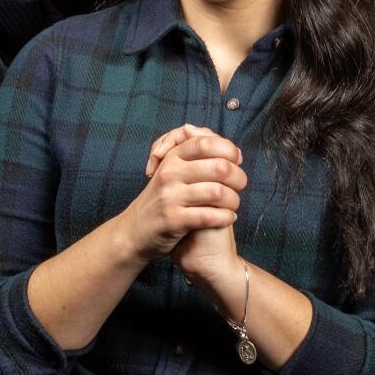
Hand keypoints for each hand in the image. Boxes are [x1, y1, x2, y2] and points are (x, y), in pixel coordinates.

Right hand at [144, 125, 245, 285]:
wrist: (134, 231)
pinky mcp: (173, 220)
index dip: (228, 150)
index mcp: (172, 158)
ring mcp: (170, 197)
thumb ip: (200, 158)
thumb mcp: (173, 172)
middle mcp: (170, 174)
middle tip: (240, 186)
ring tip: (233, 204)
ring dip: (234, 200)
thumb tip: (236, 152)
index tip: (237, 161)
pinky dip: (226, 217)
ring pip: (217, 192)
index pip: (206, 143)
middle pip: (219, 167)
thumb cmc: (163, 199)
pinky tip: (228, 218)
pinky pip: (209, 216)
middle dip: (238, 177)